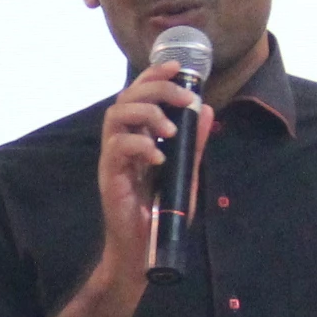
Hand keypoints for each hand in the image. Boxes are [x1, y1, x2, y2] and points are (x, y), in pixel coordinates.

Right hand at [95, 60, 205, 282]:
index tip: (178, 66)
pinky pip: (117, 150)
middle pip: (126, 98)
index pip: (138, 94)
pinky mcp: (109, 179)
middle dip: (156, 89)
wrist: (143, 251)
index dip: (154, 74)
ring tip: (170, 129)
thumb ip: (194, 143)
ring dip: (147, 115)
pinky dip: (140, 147)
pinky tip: (159, 158)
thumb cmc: (160, 213)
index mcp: (136, 137)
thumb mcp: (185, 172)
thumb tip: (206, 110)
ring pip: (116, 117)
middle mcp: (120, 143)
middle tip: (183, 98)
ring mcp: (113, 161)